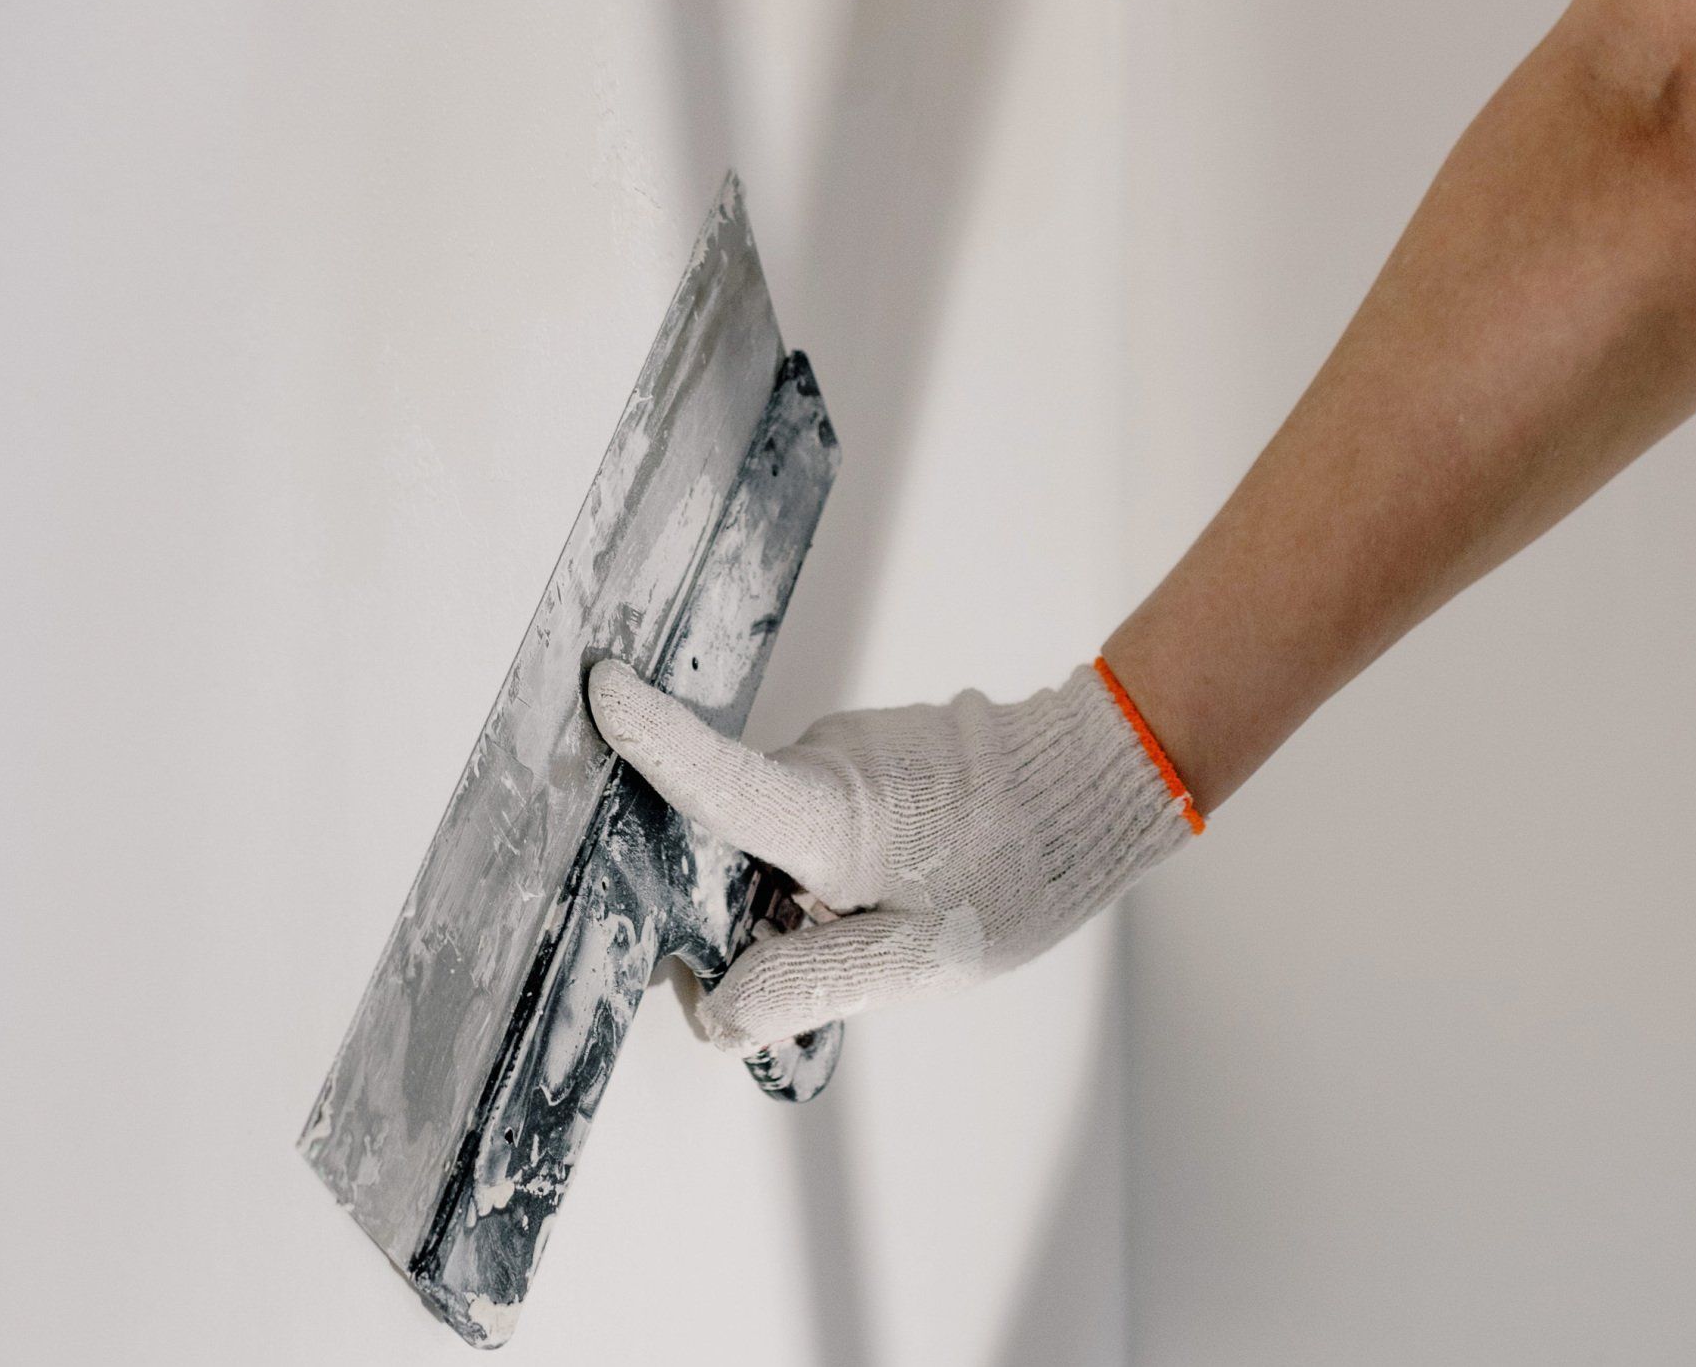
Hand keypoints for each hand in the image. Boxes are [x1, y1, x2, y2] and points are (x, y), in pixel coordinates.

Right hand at [585, 658, 1202, 1054]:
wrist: (1096, 785)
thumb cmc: (1017, 870)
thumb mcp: (916, 958)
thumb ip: (807, 984)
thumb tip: (713, 1008)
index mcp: (825, 813)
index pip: (716, 777)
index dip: (651, 739)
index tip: (598, 687)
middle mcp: (821, 763)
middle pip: (728, 836)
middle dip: (741, 903)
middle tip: (821, 951)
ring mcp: (846, 747)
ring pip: (776, 830)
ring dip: (800, 884)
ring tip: (887, 908)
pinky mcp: (868, 748)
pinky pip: (817, 809)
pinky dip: (833, 855)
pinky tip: (898, 878)